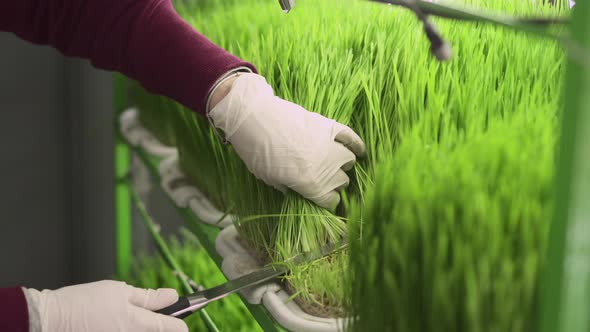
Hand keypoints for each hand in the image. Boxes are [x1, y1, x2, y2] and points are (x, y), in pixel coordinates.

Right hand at [25, 280, 187, 331]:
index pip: (174, 328)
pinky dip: (125, 329)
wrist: (51, 320)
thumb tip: (172, 296)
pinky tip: (112, 323)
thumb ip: (149, 297)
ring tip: (120, 317)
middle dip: (158, 324)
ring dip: (141, 327)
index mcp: (139, 324)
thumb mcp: (120, 292)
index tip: (181, 316)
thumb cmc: (83, 303)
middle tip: (145, 313)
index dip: (181, 320)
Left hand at [209, 73, 365, 209]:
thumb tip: (296, 189)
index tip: (323, 199)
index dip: (327, 202)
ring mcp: (329, 145)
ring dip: (344, 164)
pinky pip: (350, 137)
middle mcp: (325, 168)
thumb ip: (287, 186)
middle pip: (341, 182)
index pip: (330, 201)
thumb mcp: (268, 178)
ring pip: (348, 160)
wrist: (254, 117)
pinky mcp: (329, 126)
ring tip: (337, 163)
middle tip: (323, 179)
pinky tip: (361, 150)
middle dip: (334, 183)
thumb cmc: (256, 152)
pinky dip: (357, 144)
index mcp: (310, 185)